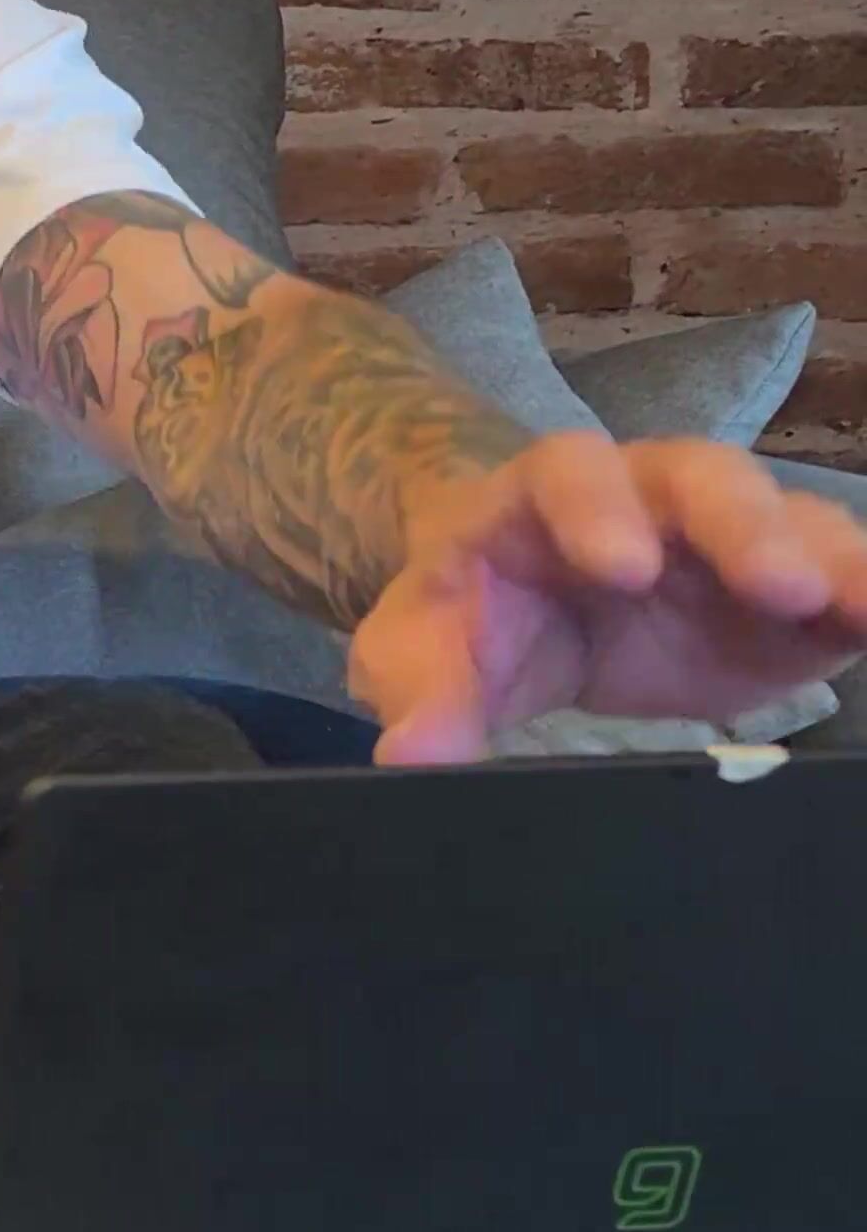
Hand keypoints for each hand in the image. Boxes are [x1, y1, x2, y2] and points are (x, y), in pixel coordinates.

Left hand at [355, 432, 866, 764]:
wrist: (524, 608)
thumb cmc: (473, 617)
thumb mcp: (424, 651)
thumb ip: (423, 694)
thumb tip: (410, 757)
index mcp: (542, 495)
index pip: (568, 475)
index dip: (596, 511)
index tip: (621, 569)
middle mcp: (650, 494)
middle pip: (705, 479)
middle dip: (743, 527)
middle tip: (781, 586)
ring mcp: (730, 535)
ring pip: (796, 522)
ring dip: (837, 563)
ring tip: (863, 609)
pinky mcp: (791, 592)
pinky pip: (846, 578)